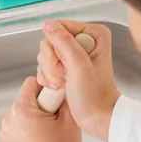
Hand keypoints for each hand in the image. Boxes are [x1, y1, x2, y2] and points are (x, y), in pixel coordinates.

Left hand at [0, 77, 81, 141]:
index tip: (54, 102)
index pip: (30, 84)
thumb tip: (59, 87)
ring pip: (21, 113)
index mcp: (21, 110)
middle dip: (39, 105)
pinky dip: (27, 130)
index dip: (45, 89)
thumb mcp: (69, 119)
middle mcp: (8, 120)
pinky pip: (17, 127)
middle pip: (24, 99)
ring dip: (33, 117)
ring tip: (48, 133)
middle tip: (54, 120)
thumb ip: (62, 97)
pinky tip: (40, 141)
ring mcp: (5, 133)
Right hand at [37, 19, 119, 141]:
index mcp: (93, 34)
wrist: (96, 117)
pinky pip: (44, 66)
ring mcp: (73, 54)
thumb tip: (48, 24)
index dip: (57, 48)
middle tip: (67, 77)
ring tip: (66, 84)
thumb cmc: (94, 95)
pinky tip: (61, 87)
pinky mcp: (65, 66)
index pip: (59, 28)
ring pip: (45, 55)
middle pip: (49, 42)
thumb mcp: (79, 65)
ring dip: (51, 73)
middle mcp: (83, 41)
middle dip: (53, 64)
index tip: (68, 66)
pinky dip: (48, 78)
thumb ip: (64, 42)